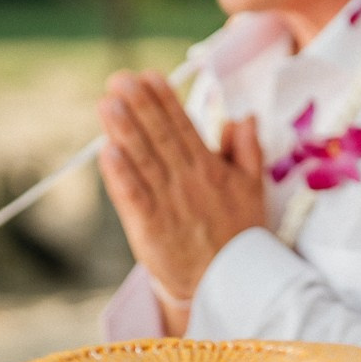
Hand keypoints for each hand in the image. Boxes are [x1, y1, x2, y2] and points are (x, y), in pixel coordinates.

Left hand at [98, 72, 267, 324]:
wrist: (229, 285)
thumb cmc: (240, 236)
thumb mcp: (253, 189)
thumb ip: (247, 150)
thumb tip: (243, 117)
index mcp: (211, 169)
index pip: (184, 127)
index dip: (165, 100)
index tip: (149, 75)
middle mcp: (188, 182)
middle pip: (160, 137)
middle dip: (140, 106)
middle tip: (120, 79)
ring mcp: (168, 204)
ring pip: (143, 160)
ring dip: (124, 130)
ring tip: (108, 103)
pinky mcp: (150, 229)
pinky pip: (133, 197)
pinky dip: (120, 175)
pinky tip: (107, 151)